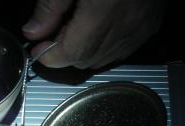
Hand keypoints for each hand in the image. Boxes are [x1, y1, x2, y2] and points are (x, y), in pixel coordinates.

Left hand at [22, 0, 166, 68]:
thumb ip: (50, 7)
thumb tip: (33, 33)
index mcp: (103, 11)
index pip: (72, 53)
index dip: (50, 56)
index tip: (37, 49)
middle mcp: (125, 25)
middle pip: (86, 60)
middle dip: (65, 52)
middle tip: (55, 31)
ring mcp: (141, 27)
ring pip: (103, 59)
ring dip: (84, 51)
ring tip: (76, 26)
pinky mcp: (151, 24)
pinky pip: (121, 49)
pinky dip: (104, 46)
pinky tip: (97, 27)